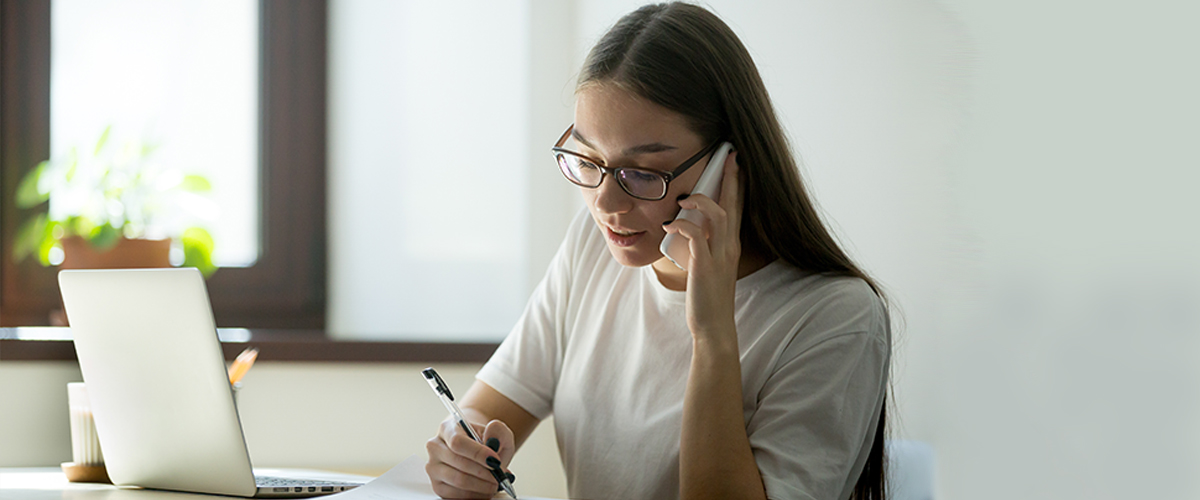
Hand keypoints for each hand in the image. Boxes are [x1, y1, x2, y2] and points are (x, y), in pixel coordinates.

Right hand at [425, 417, 514, 498]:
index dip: (477, 453)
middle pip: (458, 462)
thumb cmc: (485, 441)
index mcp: (447, 428)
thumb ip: (498, 431)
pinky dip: (475, 494)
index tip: (495, 461)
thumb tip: (492, 436)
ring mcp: (434, 468)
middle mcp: (435, 447)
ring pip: (458, 480)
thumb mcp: (497, 432)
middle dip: (484, 472)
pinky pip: (456, 494)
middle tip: (499, 476)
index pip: (457, 442)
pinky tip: (485, 489)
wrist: (477, 452)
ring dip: (481, 485)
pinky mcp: (437, 486)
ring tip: (495, 483)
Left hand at [662, 151, 742, 344]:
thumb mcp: (708, 265)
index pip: (738, 208)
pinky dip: (683, 227)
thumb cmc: (708, 296)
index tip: (736, 164)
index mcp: (731, 245)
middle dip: (730, 179)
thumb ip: (703, 245)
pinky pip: (696, 237)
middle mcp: (729, 247)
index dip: (737, 185)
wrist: (713, 326)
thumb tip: (687, 228)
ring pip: (718, 216)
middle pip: (733, 205)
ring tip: (685, 199)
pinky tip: (670, 227)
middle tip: (728, 157)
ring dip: (701, 202)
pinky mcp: (705, 266)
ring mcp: (719, 256)